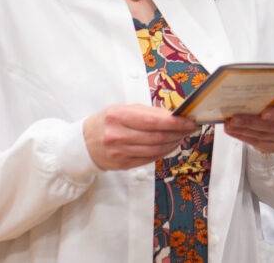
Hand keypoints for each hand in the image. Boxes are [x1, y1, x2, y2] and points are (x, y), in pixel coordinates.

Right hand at [83, 104, 197, 170]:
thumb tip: (174, 116)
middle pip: (157, 137)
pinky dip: (164, 152)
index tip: (190, 120)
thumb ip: (148, 112)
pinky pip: (149, 159)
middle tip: (190, 128)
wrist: (83, 143)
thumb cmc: (107, 122)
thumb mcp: (123, 109)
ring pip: (155, 150)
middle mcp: (117, 135)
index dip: (175, 122)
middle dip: (178, 132)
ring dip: (174, 143)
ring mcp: (119, 152)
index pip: (153, 121)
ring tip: (182, 136)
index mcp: (117, 116)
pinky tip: (170, 145)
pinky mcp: (122, 165)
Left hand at [224, 94, 273, 153]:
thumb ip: (267, 92)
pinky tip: (234, 131)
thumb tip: (246, 86)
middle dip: (250, 123)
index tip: (263, 114)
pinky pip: (258, 143)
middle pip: (271, 127)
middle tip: (234, 119)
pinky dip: (244, 137)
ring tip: (230, 125)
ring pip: (262, 136)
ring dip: (243, 131)